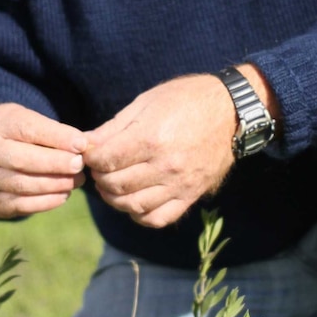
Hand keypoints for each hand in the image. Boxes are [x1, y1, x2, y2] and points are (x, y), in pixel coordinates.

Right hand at [0, 103, 86, 218]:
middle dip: (55, 163)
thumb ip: (50, 130)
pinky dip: (47, 201)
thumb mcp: (23, 120)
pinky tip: (63, 194)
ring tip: (77, 180)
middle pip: (22, 160)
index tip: (81, 144)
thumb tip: (82, 146)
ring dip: (55, 184)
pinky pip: (21, 205)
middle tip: (79, 164)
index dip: (57, 137)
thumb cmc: (10, 136)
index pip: (28, 129)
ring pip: (23, 185)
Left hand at [82, 75, 237, 228]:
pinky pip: (158, 218)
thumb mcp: (146, 102)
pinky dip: (139, 214)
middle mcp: (166, 165)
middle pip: (116, 185)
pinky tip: (134, 200)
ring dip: (114, 198)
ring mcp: (180, 184)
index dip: (91, 158)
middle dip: (99, 177)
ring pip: (133, 205)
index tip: (91, 153)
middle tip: (100, 167)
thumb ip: (113, 127)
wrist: (231, 111)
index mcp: (152, 138)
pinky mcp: (191, 195)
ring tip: (112, 184)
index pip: (106, 161)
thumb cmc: (186, 99)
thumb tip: (85, 144)